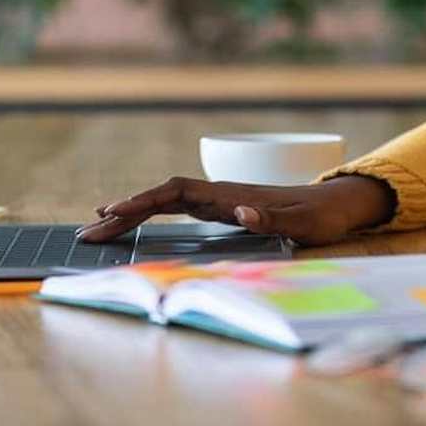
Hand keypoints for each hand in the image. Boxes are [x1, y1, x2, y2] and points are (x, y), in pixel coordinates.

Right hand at [76, 174, 395, 246]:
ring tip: (98, 227)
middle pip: (162, 196)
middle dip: (125, 211)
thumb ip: (275, 220)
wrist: (338, 204)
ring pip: (166, 201)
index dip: (143, 202)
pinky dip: (151, 214)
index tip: (112, 213)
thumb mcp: (304, 223)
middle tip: (88, 232)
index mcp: (231, 195)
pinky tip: (132, 223)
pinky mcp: (223, 209)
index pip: (176, 192)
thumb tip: (242, 214)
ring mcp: (219, 200)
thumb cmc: (322, 216)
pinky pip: (177, 209)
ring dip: (133, 212)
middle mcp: (220, 193)